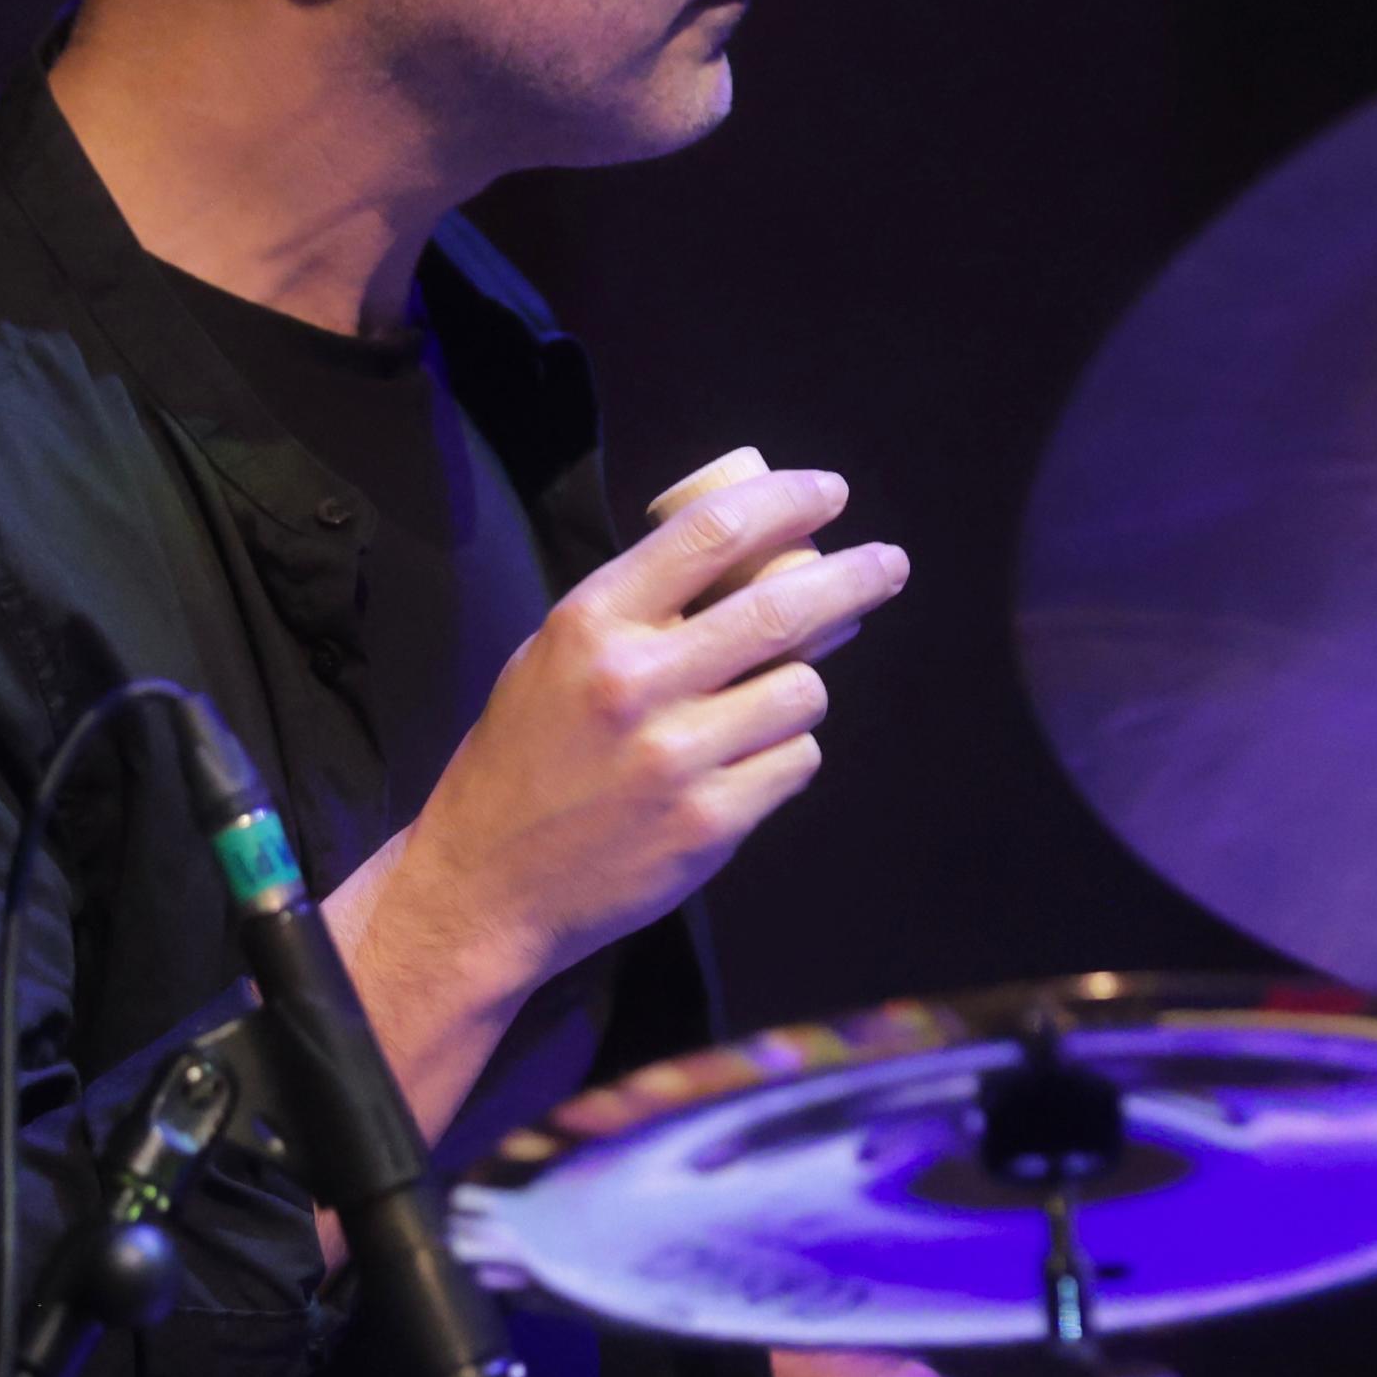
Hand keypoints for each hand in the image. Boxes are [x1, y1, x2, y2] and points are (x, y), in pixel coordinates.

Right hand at [325, 461, 906, 1134]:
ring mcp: (677, 757)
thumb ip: (640, 611)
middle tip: (889, 565)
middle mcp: (636, 682)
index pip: (712, 532)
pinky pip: (794, 762)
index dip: (788, 501)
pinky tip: (745, 763)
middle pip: (784, 605)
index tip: (830, 494)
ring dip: (802, 687)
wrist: (486, 883)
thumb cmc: (524, 757)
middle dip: (855, 576)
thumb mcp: (554, 656)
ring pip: (802, 691)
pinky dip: (784, 755)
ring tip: (769, 701)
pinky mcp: (710, 824)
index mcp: (591, 622)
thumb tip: (757, 565)